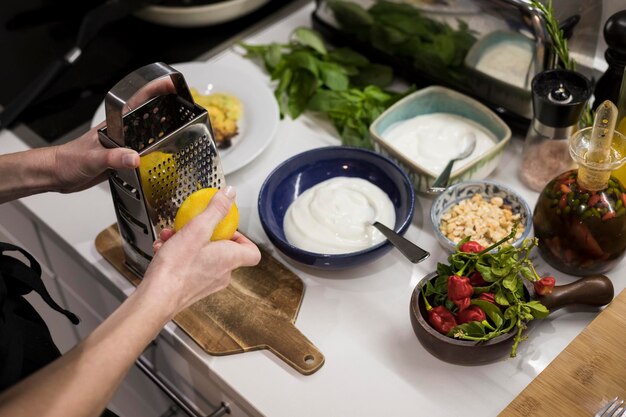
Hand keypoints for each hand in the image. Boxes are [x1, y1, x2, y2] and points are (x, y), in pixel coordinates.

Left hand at [50, 77, 176, 193]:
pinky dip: (155, 149)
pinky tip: (164, 153)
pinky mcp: (122, 157)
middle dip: (166, 105)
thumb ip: (114, 158)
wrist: (58, 174)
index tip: (171, 84)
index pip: (137, 100)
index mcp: (114, 124)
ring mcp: (122, 143)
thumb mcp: (92, 158)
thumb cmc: (68, 160)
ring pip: (147, 131)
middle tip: (185, 103)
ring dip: (163, 127)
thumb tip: (134, 158)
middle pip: (148, 113)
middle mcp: (121, 131)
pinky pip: (143, 150)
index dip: (155, 89)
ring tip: (182, 125)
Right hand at [139, 187, 260, 315]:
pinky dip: (178, 254)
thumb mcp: (197, 229)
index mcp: (230, 259)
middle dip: (204, 233)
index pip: (252, 252)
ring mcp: (207, 282)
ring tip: (170, 236)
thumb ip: (216, 210)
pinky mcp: (191, 287)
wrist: (156, 298)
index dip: (244, 237)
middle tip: (191, 227)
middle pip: (223, 249)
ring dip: (186, 241)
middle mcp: (222, 273)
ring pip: (202, 255)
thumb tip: (230, 194)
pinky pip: (189, 265)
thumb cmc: (177, 268)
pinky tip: (163, 248)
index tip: (229, 228)